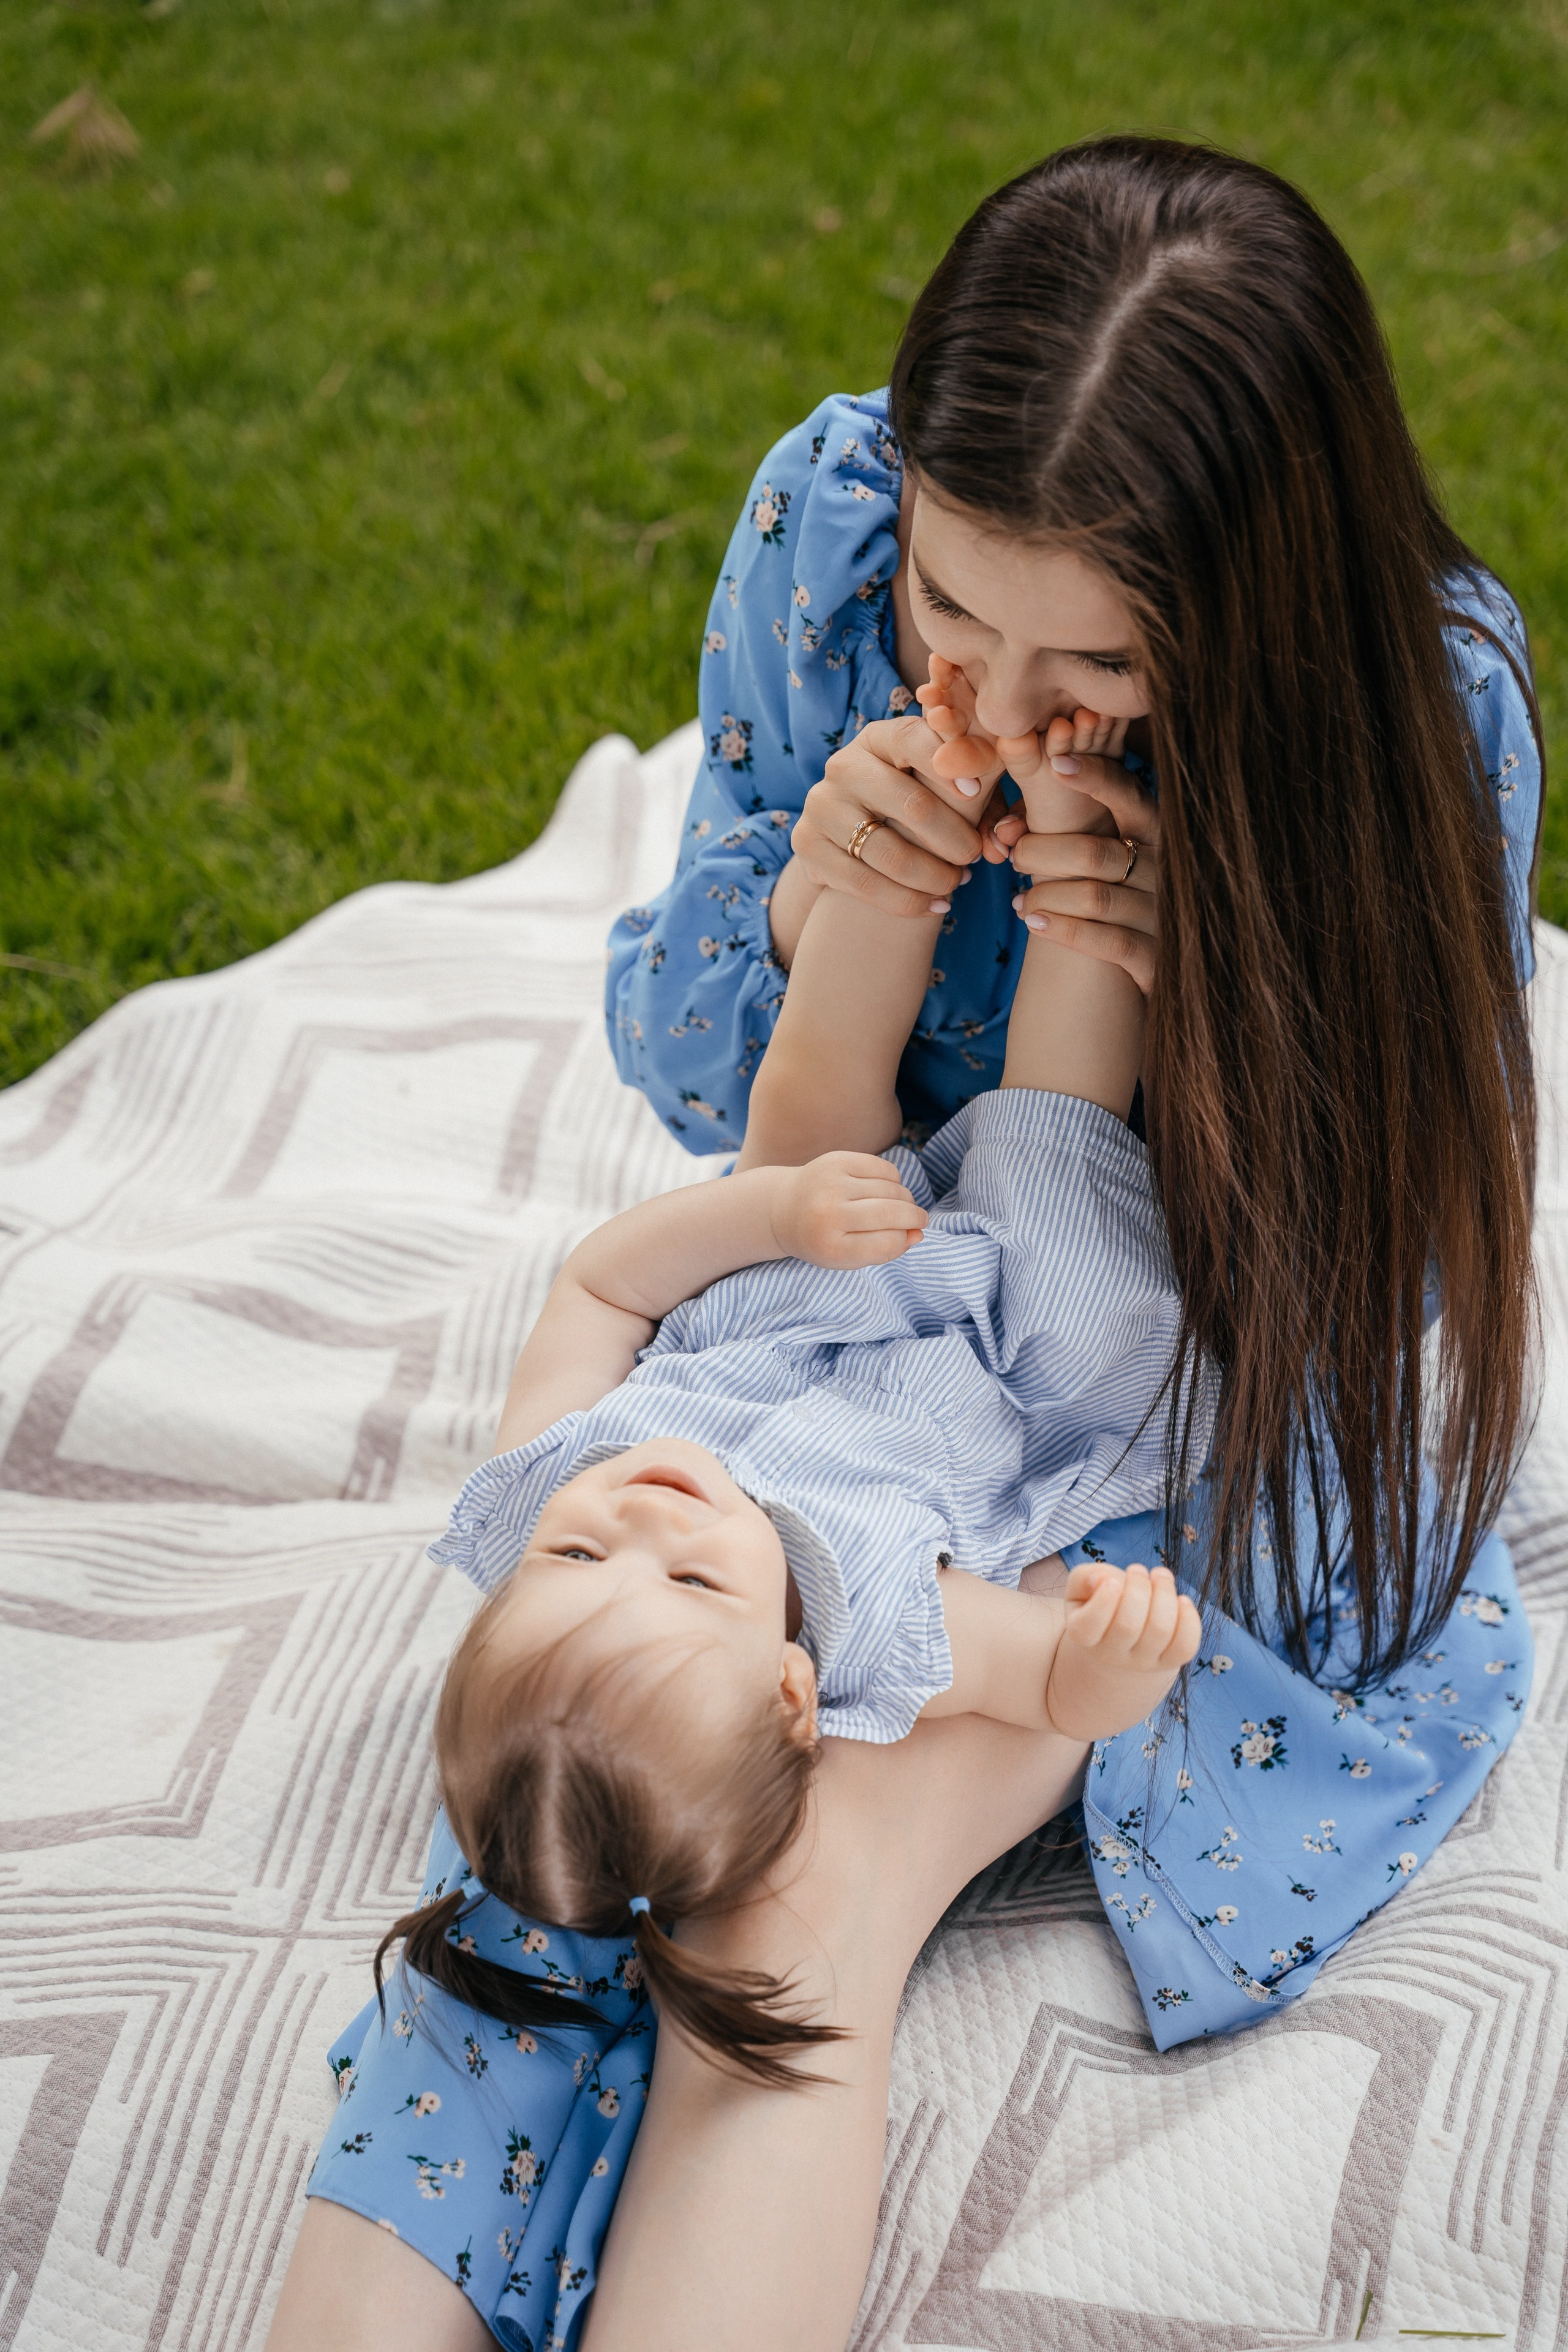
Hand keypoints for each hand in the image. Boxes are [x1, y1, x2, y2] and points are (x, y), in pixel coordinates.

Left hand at [765, 1151, 926, 1267]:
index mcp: (831, 1247)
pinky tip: (885, 1188)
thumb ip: (885, 1251)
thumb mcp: (849, 1257)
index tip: (905, 1236)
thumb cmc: (823, 1239)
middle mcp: (829, 1214)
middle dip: (915, 1217)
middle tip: (920, 1219)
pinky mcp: (836, 1160)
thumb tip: (919, 1233)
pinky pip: (883, 1168)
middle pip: (892, 1214)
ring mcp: (832, 1184)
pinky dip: (893, 1179)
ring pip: (891, 1189)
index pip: (887, 1243)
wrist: (783, 1209)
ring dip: (905, 1198)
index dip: (903, 1240)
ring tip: (900, 1205)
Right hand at [788, 689, 1007, 917]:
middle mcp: (844, 766)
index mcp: (879, 738)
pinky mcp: (807, 846)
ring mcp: (821, 806)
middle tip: (974, 855)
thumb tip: (1002, 841)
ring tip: (956, 883)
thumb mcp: (943, 788)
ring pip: (889, 853)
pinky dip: (908, 901)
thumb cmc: (912, 804)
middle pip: (910, 804)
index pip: (914, 739)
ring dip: (934, 876)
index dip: (950, 764)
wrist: (846, 836)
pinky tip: (935, 906)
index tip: (977, 792)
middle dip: (953, 838)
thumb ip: (980, 798)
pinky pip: (865, 884)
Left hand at [993, 715, 1160, 997]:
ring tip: (1019, 902)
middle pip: (1094, 853)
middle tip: (1014, 856)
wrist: (1148, 973)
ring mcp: (1163, 914)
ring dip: (1044, 897)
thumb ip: (1059, 833)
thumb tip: (1003, 827)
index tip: (1056, 763)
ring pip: (1094, 898)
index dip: (1095, 777)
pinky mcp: (1156, 956)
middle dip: (1041, 853)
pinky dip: (1063, 930)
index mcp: (1155, 834)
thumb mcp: (1096, 859)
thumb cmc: (1110, 902)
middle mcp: (1165, 870)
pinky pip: (1106, 940)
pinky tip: (1034, 923)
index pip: (1128, 795)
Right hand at [1044, 1561, 1201, 1742]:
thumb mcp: (1082, 1587)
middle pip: (1128, 1625)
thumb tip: (1103, 1581)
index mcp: (1083, 1635)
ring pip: (1160, 1630)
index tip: (1113, 1581)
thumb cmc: (1101, 1602)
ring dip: (1164, 1593)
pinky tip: (1181, 1600)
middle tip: (1137, 1569)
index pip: (1088, 1627)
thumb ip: (1085, 1577)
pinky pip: (1185, 1645)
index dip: (1104, 1600)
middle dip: (1138, 1587)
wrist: (1122, 1638)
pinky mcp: (1169, 1661)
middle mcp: (1111, 1655)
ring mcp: (1142, 1662)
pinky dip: (1189, 1618)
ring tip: (1160, 1575)